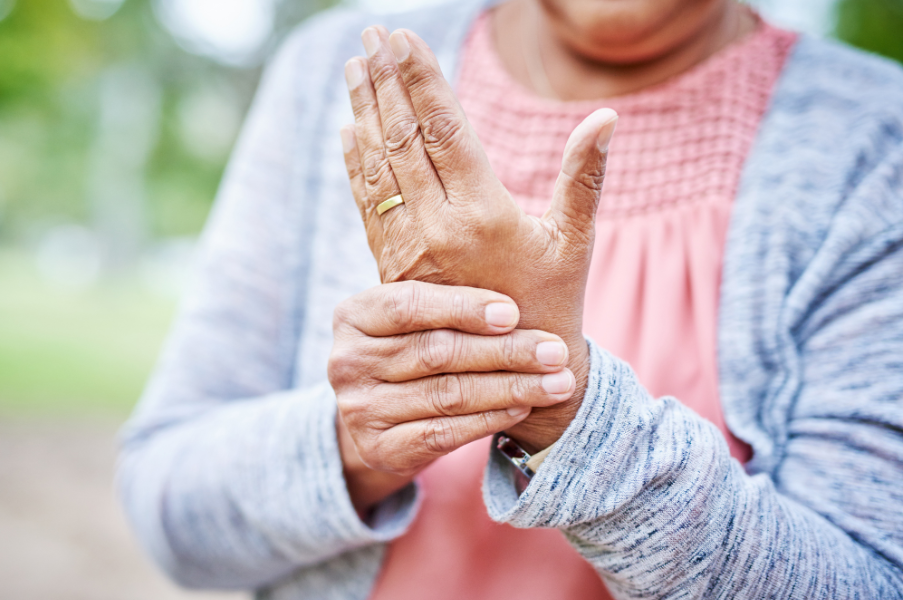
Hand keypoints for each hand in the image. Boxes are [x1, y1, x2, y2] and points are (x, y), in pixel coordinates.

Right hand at [329, 281, 574, 511]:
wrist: (385, 421)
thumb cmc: (418, 349)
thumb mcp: (420, 315)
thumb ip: (452, 288)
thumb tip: (519, 231)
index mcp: (352, 315)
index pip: (408, 304)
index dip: (463, 307)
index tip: (514, 312)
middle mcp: (346, 361)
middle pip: (435, 351)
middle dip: (504, 351)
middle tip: (555, 350)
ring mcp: (359, 409)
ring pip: (448, 395)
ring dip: (511, 387)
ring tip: (557, 381)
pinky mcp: (379, 448)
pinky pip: (445, 433)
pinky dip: (491, 418)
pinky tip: (525, 406)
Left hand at [339, 27, 616, 450]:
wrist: (513, 375)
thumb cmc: (555, 302)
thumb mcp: (574, 240)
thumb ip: (584, 176)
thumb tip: (606, 116)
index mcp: (483, 212)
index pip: (443, 127)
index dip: (421, 79)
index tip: (402, 37)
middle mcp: (437, 227)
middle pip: (403, 138)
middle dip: (385, 82)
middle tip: (371, 34)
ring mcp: (408, 248)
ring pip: (379, 168)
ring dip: (364, 114)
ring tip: (355, 68)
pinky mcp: (392, 267)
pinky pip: (369, 205)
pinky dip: (357, 165)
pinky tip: (349, 132)